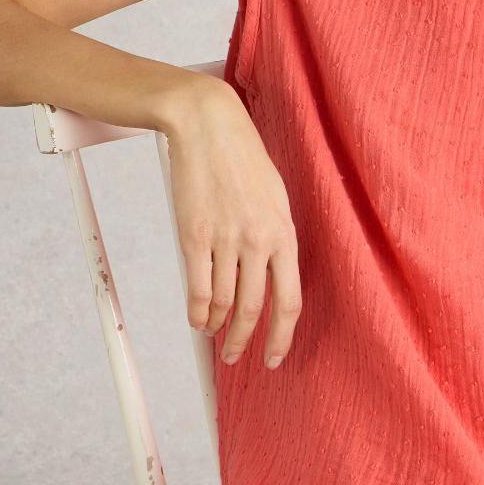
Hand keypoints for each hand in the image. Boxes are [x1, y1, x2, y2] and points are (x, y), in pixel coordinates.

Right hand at [166, 79, 303, 368]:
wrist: (209, 127)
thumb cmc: (245, 160)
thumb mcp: (277, 199)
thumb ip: (278, 239)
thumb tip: (274, 275)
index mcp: (285, 235)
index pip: (290, 301)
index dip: (282, 336)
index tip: (273, 357)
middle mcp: (258, 242)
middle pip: (255, 309)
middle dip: (245, 341)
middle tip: (236, 356)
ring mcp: (224, 240)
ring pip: (224, 303)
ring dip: (217, 326)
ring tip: (213, 335)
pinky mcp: (193, 236)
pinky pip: (198, 287)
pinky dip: (197, 310)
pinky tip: (197, 320)